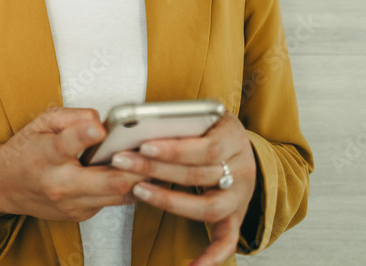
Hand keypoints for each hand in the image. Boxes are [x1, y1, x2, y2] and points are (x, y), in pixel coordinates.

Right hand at [0, 107, 145, 224]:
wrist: (4, 187)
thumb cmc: (25, 151)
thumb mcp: (41, 122)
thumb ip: (71, 117)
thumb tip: (101, 120)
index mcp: (46, 155)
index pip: (66, 144)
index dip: (83, 134)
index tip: (98, 128)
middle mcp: (59, 183)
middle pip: (105, 181)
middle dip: (133, 168)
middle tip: (152, 152)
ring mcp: (72, 203)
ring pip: (117, 195)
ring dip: (138, 178)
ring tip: (153, 161)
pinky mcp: (81, 214)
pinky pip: (113, 201)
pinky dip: (126, 187)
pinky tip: (135, 174)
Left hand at [109, 112, 257, 265]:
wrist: (239, 146)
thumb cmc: (211, 128)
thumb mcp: (203, 114)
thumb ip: (180, 118)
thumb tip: (138, 122)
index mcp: (234, 136)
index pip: (207, 147)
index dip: (174, 149)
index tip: (143, 146)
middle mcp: (242, 168)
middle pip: (199, 174)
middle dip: (156, 169)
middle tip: (123, 162)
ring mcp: (240, 196)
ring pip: (209, 206)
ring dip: (170, 201)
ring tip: (138, 191)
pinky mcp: (236, 216)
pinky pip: (228, 240)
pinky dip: (212, 255)